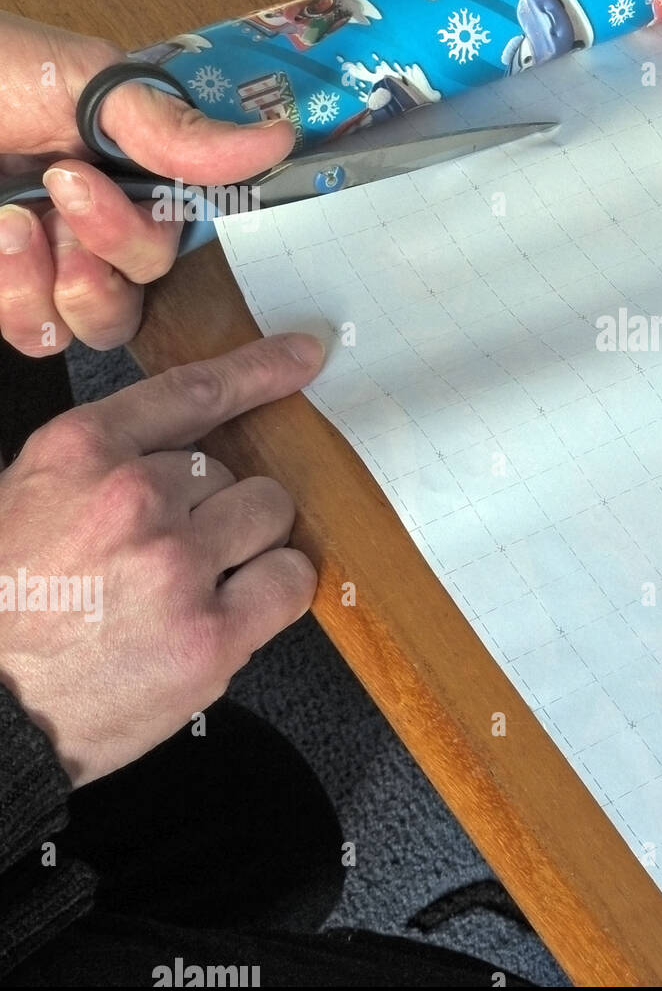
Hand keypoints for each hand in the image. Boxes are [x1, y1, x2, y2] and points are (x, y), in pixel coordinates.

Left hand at [0, 11, 293, 354]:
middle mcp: (92, 227)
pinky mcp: (3, 297)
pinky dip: (14, 294)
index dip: (149, 226)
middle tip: (59, 193)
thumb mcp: (77, 80)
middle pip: (145, 288)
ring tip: (10, 225)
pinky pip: (37, 334)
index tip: (91, 178)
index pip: (182, 231)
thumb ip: (174, 126)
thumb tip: (277, 139)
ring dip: (58, 279)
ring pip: (97, 324)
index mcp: (125, 173)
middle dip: (107, 249)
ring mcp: (44, 266)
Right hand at [0, 333, 323, 785]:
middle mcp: (133, 497)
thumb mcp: (29, 501)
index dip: (257, 371)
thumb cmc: (6, 608)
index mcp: (79, 453)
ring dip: (247, 546)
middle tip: (166, 557)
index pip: (192, 392)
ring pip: (269, 516)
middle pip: (234, 470)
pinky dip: (273, 592)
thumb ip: (107, 464)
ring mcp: (176, 565)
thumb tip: (195, 451)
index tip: (301, 357)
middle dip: (214, 509)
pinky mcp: (211, 633)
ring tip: (191, 587)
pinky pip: (291, 580)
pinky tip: (227, 613)